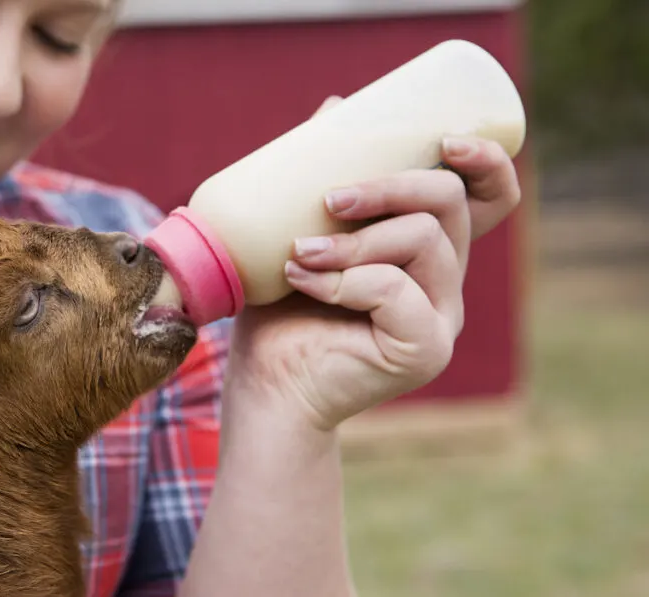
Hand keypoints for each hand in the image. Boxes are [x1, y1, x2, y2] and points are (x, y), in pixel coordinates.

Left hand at [225, 96, 522, 430]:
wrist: (265, 385)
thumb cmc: (279, 310)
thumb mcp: (300, 230)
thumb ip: (323, 178)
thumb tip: (335, 106)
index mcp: (427, 254)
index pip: (486, 201)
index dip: (484, 164)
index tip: (445, 140)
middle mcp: (445, 283)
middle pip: (450, 205)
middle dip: (389, 188)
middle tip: (331, 199)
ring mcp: (441, 318)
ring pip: (422, 240)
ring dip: (353, 240)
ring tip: (298, 255)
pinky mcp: (425, 349)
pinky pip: (395, 289)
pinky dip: (343, 279)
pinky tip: (301, 281)